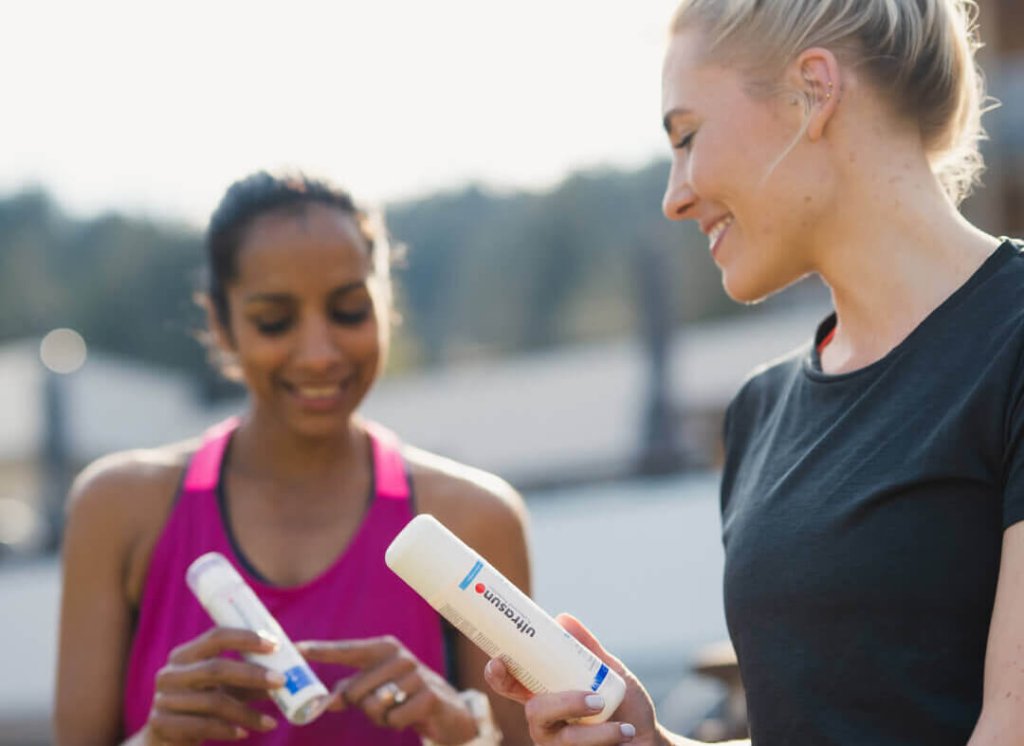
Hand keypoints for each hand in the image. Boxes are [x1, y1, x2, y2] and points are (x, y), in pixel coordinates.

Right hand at [142, 627, 283, 743]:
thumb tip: (291, 665)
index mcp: (184, 654)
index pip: (216, 636)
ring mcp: (163, 700)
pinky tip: (246, 734)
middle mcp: (170, 673)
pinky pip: (202, 726)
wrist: (163, 742)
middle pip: (216, 668)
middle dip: (253, 674)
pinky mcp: (162, 726)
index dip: (247, 638)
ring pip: (213, 702)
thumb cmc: (202, 707)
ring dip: (247, 712)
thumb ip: (248, 675)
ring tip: (271, 722)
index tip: (276, 645)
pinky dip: (227, 730)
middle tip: (282, 681)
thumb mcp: (223, 687)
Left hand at [298, 635, 477, 744]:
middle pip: (353, 690)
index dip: (320, 650)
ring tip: (395, 708)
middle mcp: (399, 656)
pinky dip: (395, 724)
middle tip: (378, 704)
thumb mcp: (375, 687)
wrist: (446, 707)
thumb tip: (323, 702)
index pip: (346, 650)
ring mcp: (415, 674)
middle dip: (359, 706)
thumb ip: (348, 690)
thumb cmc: (401, 692)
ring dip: (378, 717)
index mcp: (383, 648)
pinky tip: (409, 715)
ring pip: (372, 706)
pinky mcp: (428, 695)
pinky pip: (392, 720)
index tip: (296, 648)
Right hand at [485, 613, 663, 745]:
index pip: (512, 685)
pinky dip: (607, 740)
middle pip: (534, 713)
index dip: (498, 675)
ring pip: (562, 740)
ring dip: (596, 733)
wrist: (648, 740)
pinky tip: (626, 734)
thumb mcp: (610, 672)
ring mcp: (556, 745)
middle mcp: (545, 722)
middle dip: (564, 704)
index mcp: (545, 694)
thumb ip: (588, 649)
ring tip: (624, 728)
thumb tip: (563, 619)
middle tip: (596, 700)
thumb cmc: (624, 706)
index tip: (499, 661)